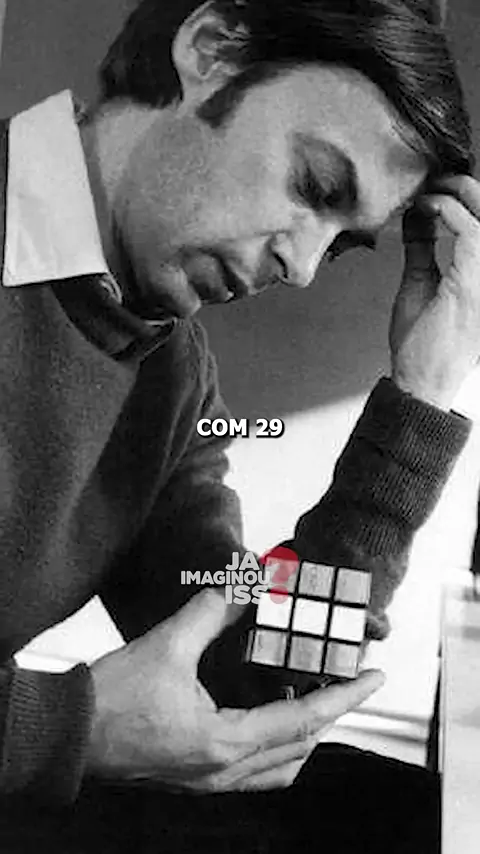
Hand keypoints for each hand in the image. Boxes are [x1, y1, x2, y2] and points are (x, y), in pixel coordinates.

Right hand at [87, 588, 383, 791]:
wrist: (68, 736)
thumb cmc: (112, 698)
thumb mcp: (166, 645)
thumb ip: (211, 611)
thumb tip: (243, 581)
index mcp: (223, 743)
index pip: (304, 721)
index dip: (344, 696)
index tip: (375, 678)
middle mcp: (223, 771)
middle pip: (299, 750)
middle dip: (328, 714)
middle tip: (342, 680)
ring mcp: (208, 782)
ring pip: (279, 769)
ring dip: (302, 736)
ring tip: (307, 698)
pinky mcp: (194, 779)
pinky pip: (254, 775)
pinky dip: (275, 751)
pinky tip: (265, 722)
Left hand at [390, 175, 479, 409]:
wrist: (420, 379)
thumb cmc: (423, 343)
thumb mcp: (421, 280)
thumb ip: (423, 247)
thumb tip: (416, 216)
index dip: (463, 196)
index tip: (433, 187)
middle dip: (464, 187)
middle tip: (434, 180)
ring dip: (456, 194)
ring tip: (429, 190)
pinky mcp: (474, 280)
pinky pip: (470, 230)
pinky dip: (447, 212)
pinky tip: (426, 208)